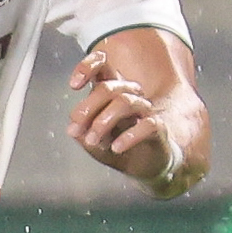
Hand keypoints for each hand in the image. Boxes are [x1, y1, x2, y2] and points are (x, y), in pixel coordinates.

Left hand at [64, 47, 174, 186]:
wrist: (142, 166)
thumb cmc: (116, 147)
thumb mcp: (92, 141)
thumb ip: (82, 132)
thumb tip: (73, 129)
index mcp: (111, 93)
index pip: (103, 66)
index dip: (88, 67)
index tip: (73, 85)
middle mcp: (128, 96)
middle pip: (108, 88)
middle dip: (87, 108)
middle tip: (75, 129)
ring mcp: (144, 110)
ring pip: (125, 102)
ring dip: (103, 122)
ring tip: (92, 140)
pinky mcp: (158, 126)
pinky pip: (147, 124)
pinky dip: (128, 136)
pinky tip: (116, 148)